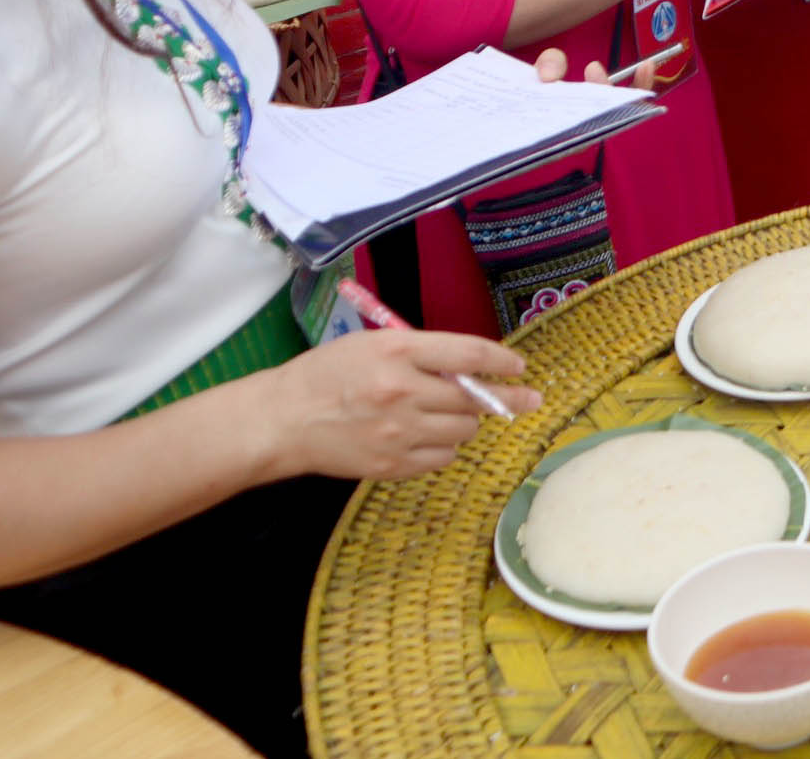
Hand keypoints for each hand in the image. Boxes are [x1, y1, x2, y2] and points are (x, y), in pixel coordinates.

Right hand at [260, 326, 539, 480]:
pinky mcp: (392, 464)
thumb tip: (472, 366)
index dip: (501, 360)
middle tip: (525, 399)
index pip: (468, 353)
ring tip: (448, 414)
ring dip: (467, 422)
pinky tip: (429, 437)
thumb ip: (422, 352)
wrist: (284, 420)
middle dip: (504, 398)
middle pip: (474, 398)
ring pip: (464, 430)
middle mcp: (402, 390)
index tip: (519, 367)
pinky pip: (444, 459)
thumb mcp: (373, 345)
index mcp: (397, 352)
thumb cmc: (328, 374)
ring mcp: (398, 432)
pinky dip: (445, 448)